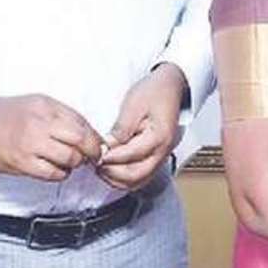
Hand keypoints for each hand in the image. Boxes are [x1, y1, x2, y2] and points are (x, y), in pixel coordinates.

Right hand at [0, 94, 103, 180]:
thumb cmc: (8, 113)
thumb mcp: (38, 103)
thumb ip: (63, 115)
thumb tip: (90, 132)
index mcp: (46, 107)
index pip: (83, 124)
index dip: (96, 138)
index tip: (99, 145)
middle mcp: (40, 124)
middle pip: (80, 141)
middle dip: (92, 152)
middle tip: (92, 156)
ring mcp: (31, 145)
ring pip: (69, 159)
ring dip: (75, 163)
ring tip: (70, 161)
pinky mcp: (22, 163)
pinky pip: (52, 174)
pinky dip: (60, 174)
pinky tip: (56, 169)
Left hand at [97, 64, 185, 190]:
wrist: (171, 86)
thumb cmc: (155, 92)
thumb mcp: (134, 104)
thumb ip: (121, 128)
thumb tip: (108, 146)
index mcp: (160, 137)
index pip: (132, 155)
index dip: (111, 157)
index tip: (97, 154)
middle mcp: (163, 151)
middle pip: (137, 175)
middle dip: (113, 173)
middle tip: (96, 164)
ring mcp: (161, 156)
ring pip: (139, 180)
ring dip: (118, 179)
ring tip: (101, 169)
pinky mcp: (156, 157)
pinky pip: (142, 176)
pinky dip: (126, 179)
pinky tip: (112, 170)